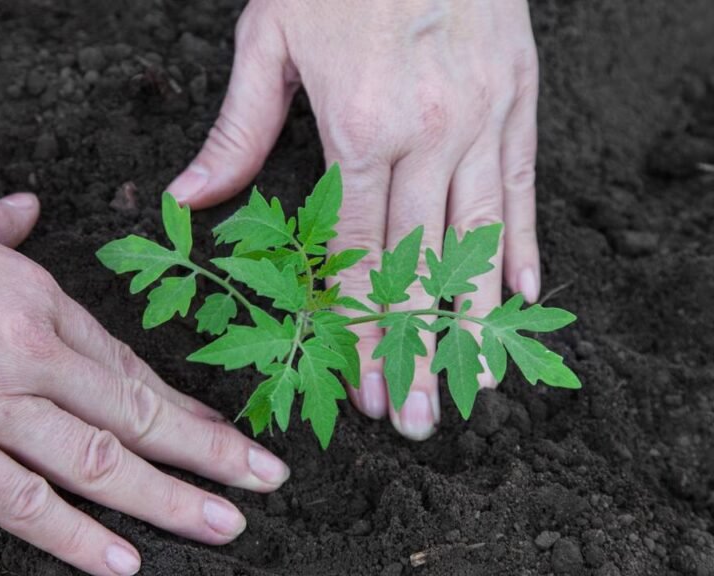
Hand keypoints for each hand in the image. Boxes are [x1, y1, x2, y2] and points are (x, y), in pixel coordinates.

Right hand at [0, 90, 288, 575]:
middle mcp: (31, 352)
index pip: (128, 367)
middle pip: (139, 414)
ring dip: (172, 498)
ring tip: (226, 524)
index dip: (181, 406)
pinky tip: (124, 562)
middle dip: (210, 453)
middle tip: (266, 482)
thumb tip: (25, 209)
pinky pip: (22, 502)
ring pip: (102, 462)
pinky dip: (77, 537)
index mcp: (36, 296)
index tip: (222, 430)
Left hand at [167, 0, 539, 439]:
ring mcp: (483, 120)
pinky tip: (523, 298)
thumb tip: (189, 200)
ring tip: (475, 384)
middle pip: (418, 265)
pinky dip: (523, 247)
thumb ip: (237, 132)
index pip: (355, 254)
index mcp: (360, 128)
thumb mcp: (268, 38)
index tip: (360, 385)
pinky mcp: (520, 101)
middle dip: (414, 349)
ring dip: (474, 321)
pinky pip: (523, 188)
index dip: (356, 327)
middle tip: (417, 419)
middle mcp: (430, 136)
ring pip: (480, 240)